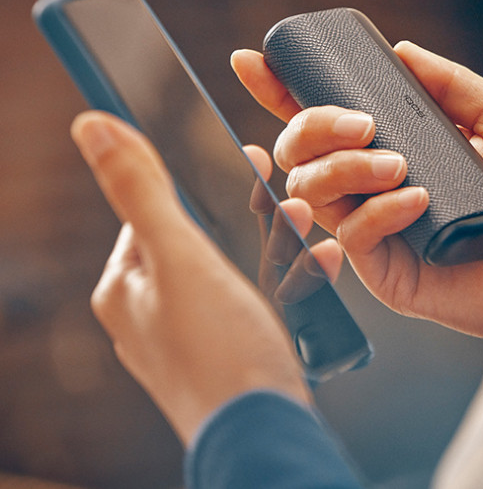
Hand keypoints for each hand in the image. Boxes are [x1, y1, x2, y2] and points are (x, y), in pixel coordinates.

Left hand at [71, 111, 340, 444]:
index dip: (193, 184)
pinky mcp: (225, 348)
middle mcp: (151, 310)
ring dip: (270, 244)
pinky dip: (281, 280)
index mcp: (127, 286)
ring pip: (230, 268)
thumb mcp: (178, 256)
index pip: (150, 214)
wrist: (264, 431)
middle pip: (197, 239)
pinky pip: (252, 298)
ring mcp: (189, 332)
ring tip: (301, 223)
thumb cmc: (217, 349)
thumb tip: (94, 128)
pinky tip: (311, 267)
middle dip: (244, 215)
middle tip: (280, 200)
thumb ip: (140, 190)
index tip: (237, 162)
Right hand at [231, 42, 482, 343]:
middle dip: (312, 129)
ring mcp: (372, 232)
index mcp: (389, 150)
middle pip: (296, 155)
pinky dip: (377, 212)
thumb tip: (399, 50)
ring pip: (309, 193)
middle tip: (363, 124)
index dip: (278, 92)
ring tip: (400, 166)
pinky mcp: (384, 274)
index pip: (317, 122)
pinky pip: (351, 237)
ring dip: (344, 168)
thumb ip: (445, 83)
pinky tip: (416, 201)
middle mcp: (368, 190)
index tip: (250, 63)